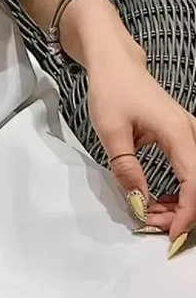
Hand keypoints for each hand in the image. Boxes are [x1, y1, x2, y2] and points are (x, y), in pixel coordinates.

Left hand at [87, 48, 195, 251]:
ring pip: (195, 178)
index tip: (170, 234)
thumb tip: (139, 204)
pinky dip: (177, 189)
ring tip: (150, 214)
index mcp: (179, 133)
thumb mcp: (111, 132)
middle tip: (151, 225)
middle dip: (181, 212)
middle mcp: (192, 135)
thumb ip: (126, 169)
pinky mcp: (181, 137)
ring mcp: (189, 135)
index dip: (186, 213)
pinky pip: (189, 170)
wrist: (114, 63)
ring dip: (179, 202)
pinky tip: (157, 199)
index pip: (195, 183)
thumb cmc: (111, 90)